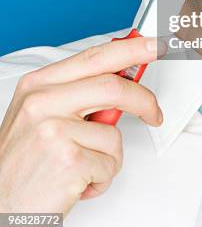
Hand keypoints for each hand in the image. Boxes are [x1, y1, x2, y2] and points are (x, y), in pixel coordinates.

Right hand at [0, 36, 164, 226]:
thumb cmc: (22, 164)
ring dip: (108, 157)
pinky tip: (78, 181)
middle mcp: (43, 102)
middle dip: (143, 100)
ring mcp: (55, 130)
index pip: (95, 57)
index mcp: (38, 85)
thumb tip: (120, 78)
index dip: (131, 49)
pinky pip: (110, 163)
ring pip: (113, 132)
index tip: (153, 45)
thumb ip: (78, 93)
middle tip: (154, 112)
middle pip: (112, 86)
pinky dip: (102, 178)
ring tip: (83, 166)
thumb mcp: (40, 115)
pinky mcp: (68, 160)